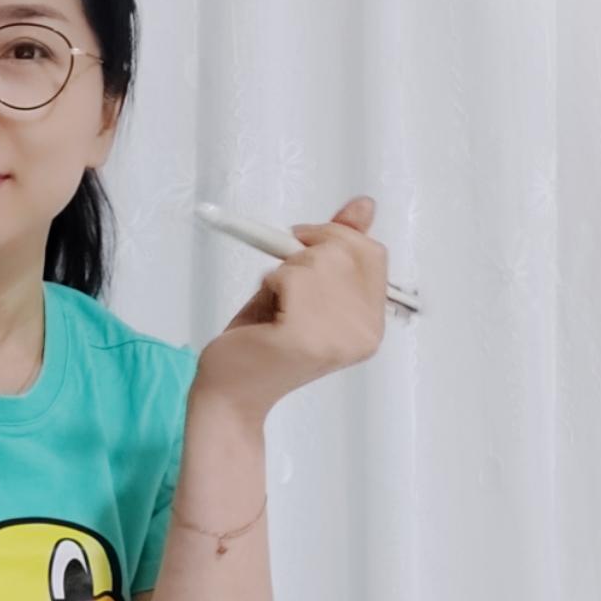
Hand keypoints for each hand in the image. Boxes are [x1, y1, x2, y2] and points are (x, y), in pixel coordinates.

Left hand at [192, 195, 388, 422]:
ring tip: (274, 307)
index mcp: (370, 325)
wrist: (227, 396)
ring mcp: (338, 338)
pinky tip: (266, 315)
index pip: (373, 253)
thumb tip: (365, 205)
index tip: (301, 246)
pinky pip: (289, 276)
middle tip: (280, 276)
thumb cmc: (259, 344)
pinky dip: (269, 284)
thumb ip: (333, 251)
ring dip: (283, 272)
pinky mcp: (305, 339)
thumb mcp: (300, 290)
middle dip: (306, 247)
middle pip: (347, 249)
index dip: (334, 236)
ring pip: (315, 260)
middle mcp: (364, 333)